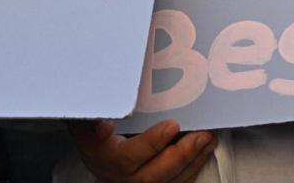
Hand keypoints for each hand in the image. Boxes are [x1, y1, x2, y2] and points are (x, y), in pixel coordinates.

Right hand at [67, 119, 215, 182]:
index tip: (172, 126)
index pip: (127, 158)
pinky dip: (193, 169)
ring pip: (169, 182)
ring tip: (208, 139)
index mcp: (105, 159)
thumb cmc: (94, 135)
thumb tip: (104, 125)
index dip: (151, 143)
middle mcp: (122, 179)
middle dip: (181, 154)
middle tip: (201, 135)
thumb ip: (91, 118)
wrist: (98, 157)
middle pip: (154, 174)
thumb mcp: (85, 123)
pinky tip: (204, 152)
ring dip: (193, 161)